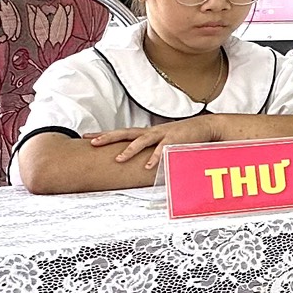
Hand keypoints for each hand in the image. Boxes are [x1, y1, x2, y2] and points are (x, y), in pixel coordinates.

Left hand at [84, 116, 216, 165]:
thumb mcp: (162, 141)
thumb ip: (148, 149)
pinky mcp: (175, 139)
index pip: (121, 132)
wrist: (205, 126)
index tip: (86, 137)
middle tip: (92, 143)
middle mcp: (151, 131)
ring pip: (142, 140)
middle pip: (125, 132)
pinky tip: (148, 165)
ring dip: (130, 150)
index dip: (104, 135)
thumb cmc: (182, 136)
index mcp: (146, 132)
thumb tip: (132, 160)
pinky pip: (163, 149)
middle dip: (108, 138)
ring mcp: (163, 134)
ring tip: (119, 159)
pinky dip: (156, 157)